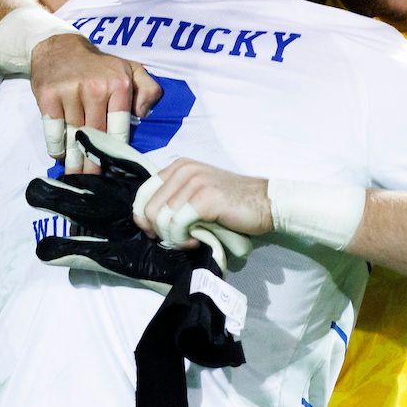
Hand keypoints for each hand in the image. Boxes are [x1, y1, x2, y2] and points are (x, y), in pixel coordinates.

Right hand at [29, 34, 162, 172]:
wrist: (59, 46)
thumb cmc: (99, 65)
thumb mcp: (131, 69)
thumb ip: (148, 89)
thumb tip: (144, 114)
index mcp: (119, 84)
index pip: (119, 129)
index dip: (116, 153)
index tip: (115, 171)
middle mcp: (95, 89)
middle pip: (96, 137)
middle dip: (94, 163)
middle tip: (94, 183)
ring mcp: (70, 92)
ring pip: (74, 137)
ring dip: (74, 161)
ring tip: (76, 178)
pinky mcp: (48, 97)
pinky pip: (54, 131)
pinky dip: (57, 147)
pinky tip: (60, 157)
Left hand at [136, 159, 272, 248]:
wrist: (264, 203)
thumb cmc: (230, 203)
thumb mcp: (197, 192)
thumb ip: (173, 199)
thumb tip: (146, 220)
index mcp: (179, 166)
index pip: (142, 193)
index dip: (144, 218)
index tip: (157, 233)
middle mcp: (184, 170)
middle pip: (150, 209)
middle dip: (159, 232)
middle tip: (177, 239)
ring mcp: (195, 182)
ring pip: (162, 219)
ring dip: (173, 238)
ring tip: (189, 240)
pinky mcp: (204, 198)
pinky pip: (178, 225)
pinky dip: (183, 239)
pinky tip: (197, 240)